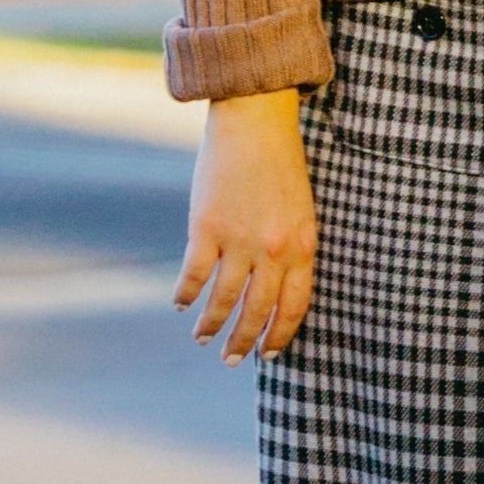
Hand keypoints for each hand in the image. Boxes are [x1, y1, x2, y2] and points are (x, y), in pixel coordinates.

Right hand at [178, 91, 315, 359]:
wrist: (256, 123)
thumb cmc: (281, 165)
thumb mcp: (301, 211)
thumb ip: (293, 249)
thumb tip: (275, 288)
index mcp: (303, 246)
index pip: (295, 306)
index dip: (280, 335)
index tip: (269, 355)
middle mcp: (274, 250)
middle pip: (258, 311)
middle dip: (244, 342)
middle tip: (230, 360)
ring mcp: (240, 240)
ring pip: (224, 299)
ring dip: (211, 324)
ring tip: (202, 338)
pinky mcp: (207, 228)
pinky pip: (195, 274)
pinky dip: (186, 294)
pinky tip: (180, 305)